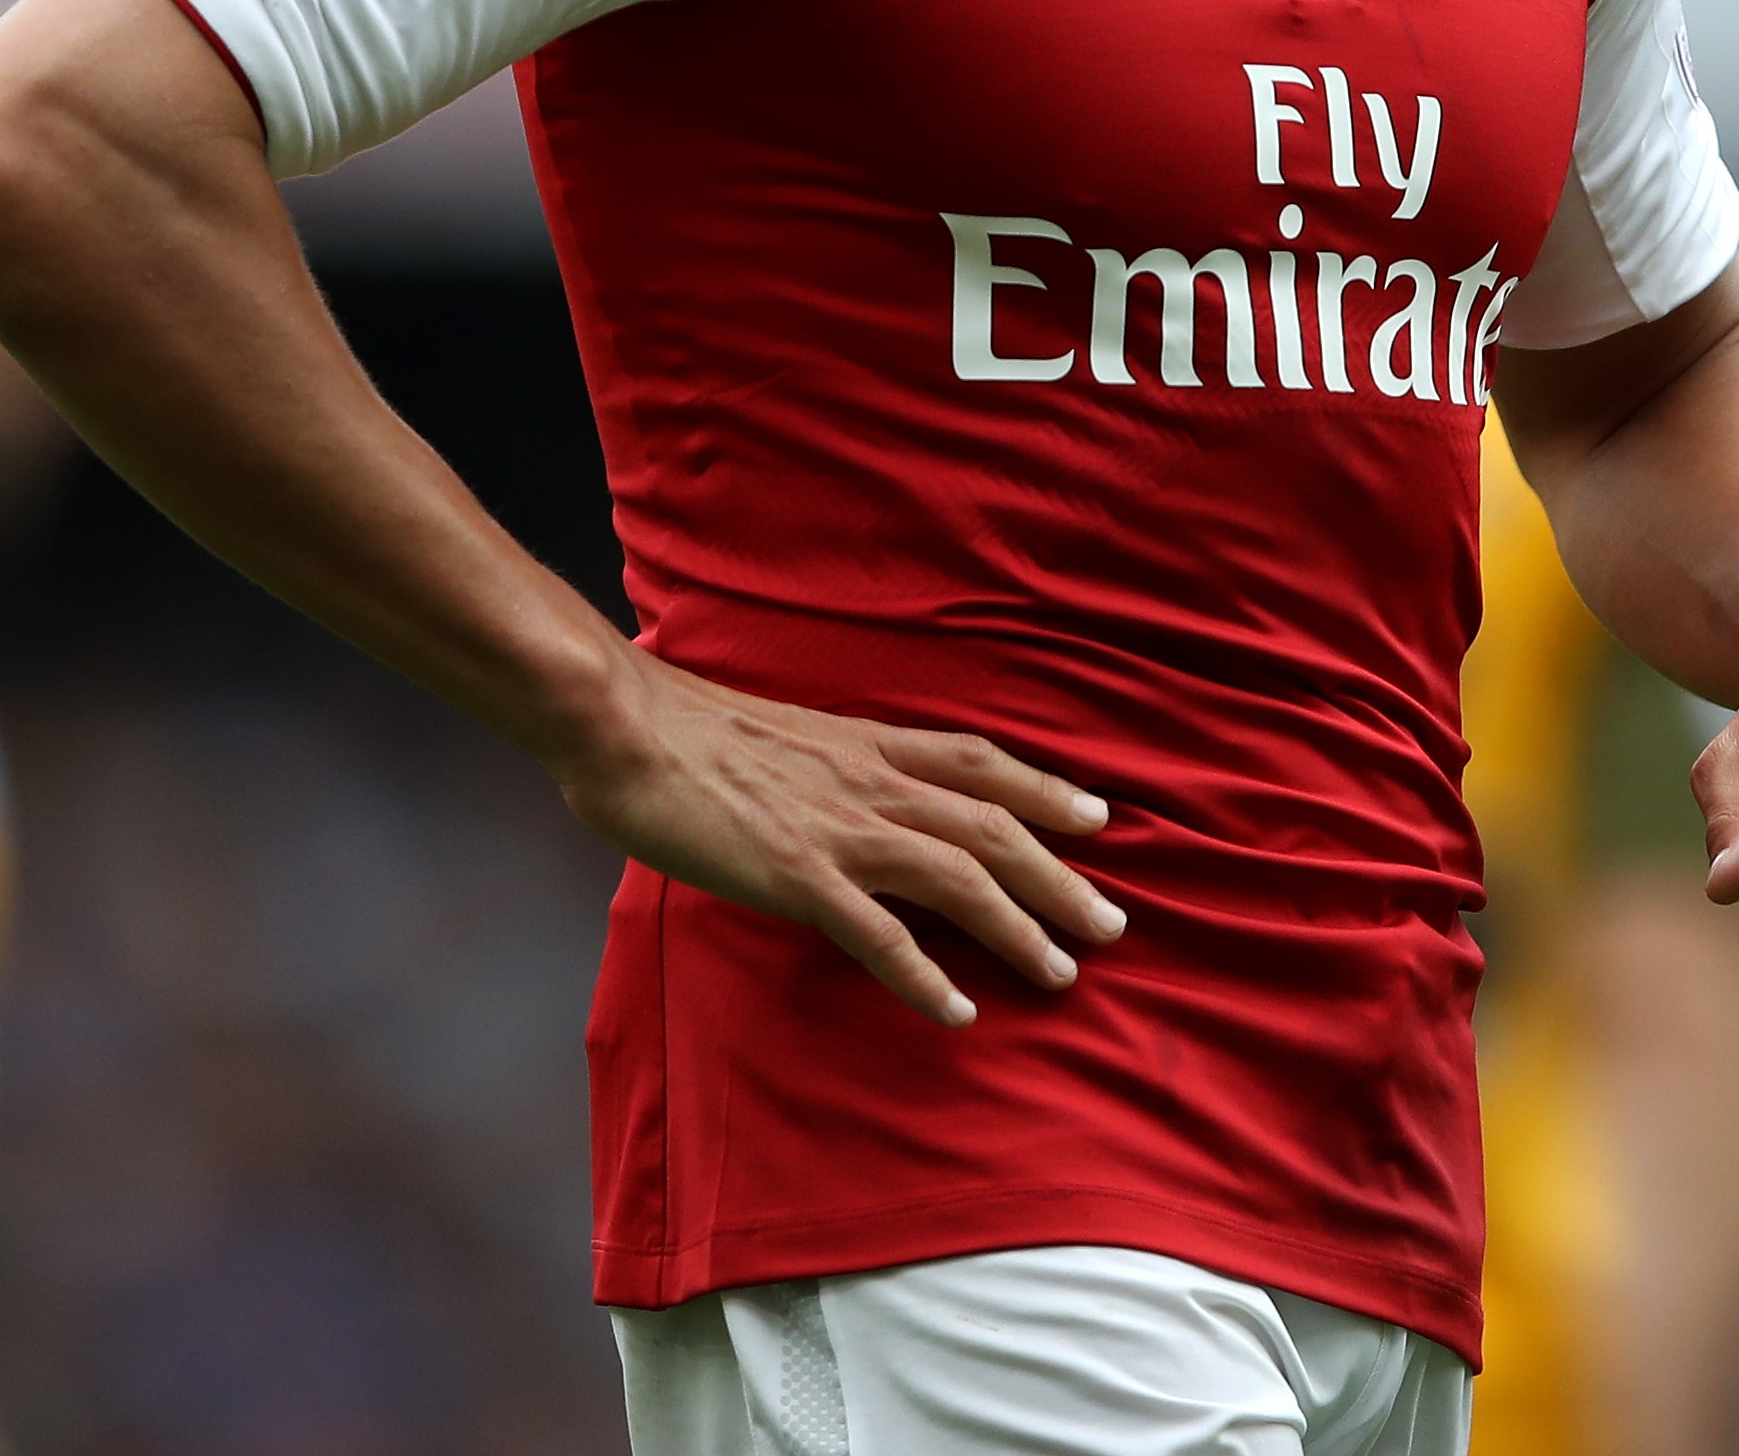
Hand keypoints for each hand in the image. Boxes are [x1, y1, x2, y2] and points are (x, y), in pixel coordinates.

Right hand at [553, 652, 1127, 1026]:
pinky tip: (957, 1012)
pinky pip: (878, 934)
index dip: (1045, 790)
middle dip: (1059, 877)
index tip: (1099, 817)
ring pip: (958, 878)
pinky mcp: (797, 875)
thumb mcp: (788, 734)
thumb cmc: (688, 729)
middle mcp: (870, 782)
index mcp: (867, 742)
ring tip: (1060, 972)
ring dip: (1018, 929)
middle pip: (992, 828)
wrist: (626, 725)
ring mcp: (838, 829)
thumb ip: (834, 766)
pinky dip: (924, 975)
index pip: (981, 763)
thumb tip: (855, 795)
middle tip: (1112, 924)